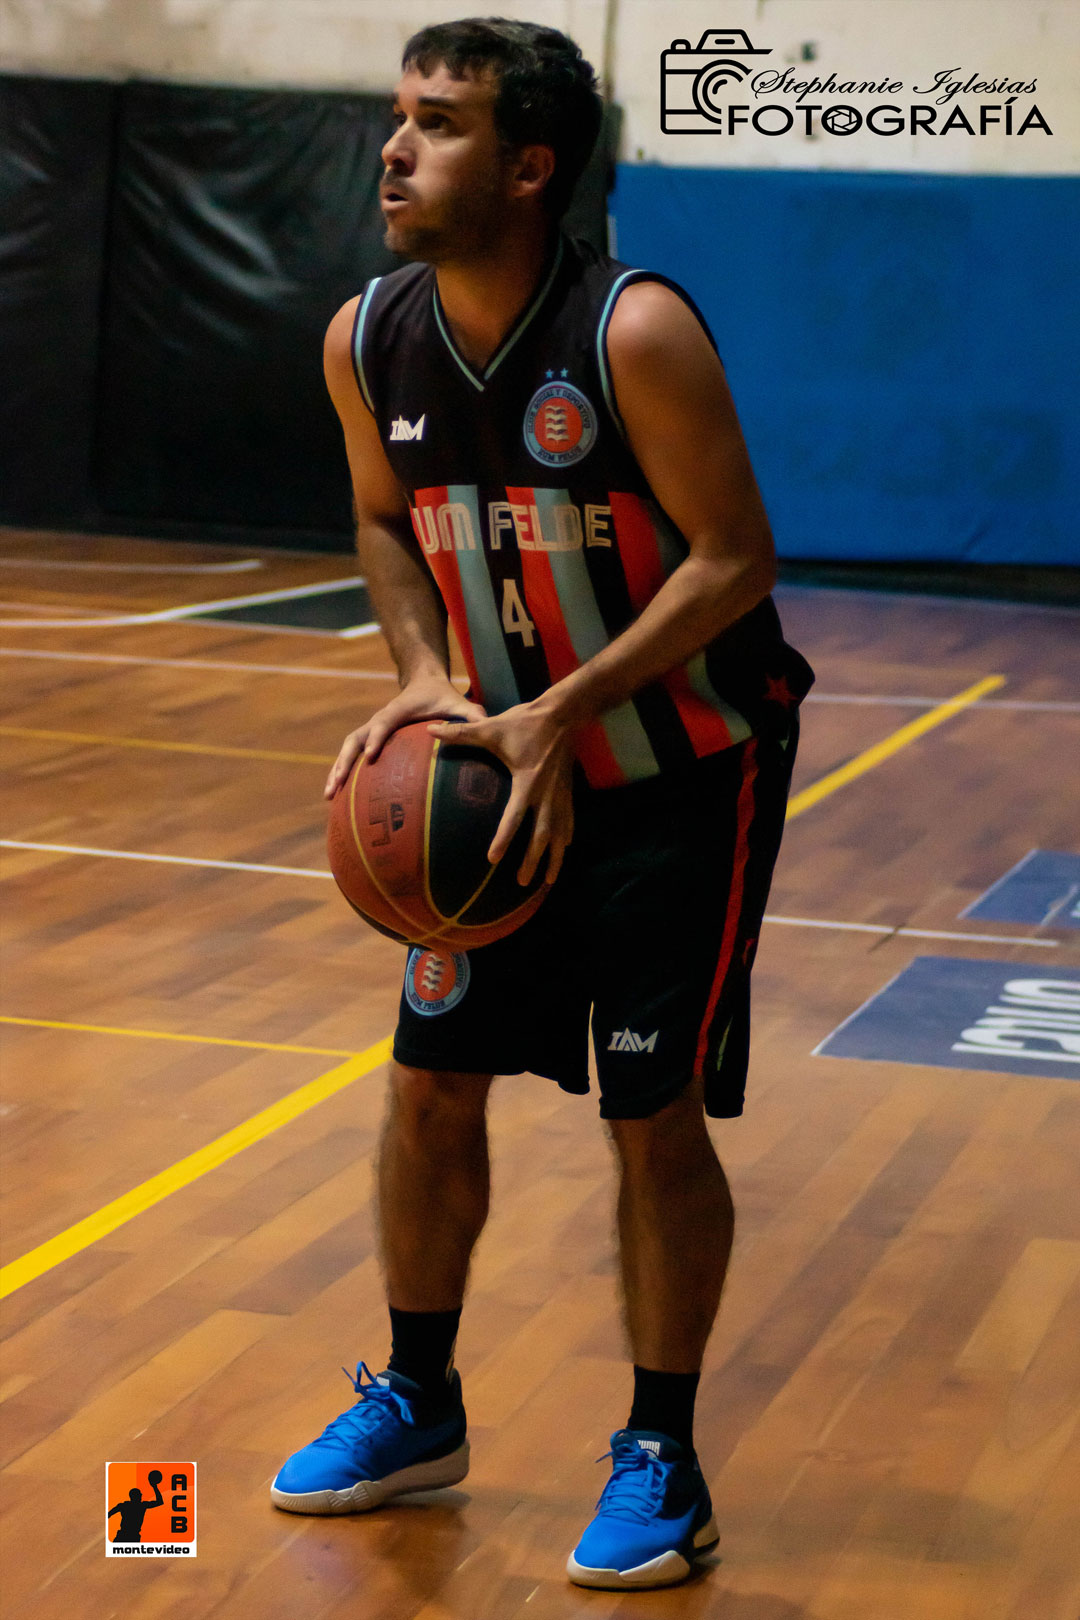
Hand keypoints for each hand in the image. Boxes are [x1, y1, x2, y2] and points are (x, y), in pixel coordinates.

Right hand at [324, 676, 484, 798]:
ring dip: (337, 770)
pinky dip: (344, 773)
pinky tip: (340, 797)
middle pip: (354, 739)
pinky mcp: (371, 739)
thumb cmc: (442, 696)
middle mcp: (379, 720)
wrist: (424, 682)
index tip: (370, 756)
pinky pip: (353, 755)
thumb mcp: (459, 703)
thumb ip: (470, 715)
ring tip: (328, 796)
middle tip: (336, 785)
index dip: (376, 738)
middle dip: (344, 762)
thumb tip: (484, 729)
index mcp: (397, 711)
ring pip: (348, 749)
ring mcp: (372, 729)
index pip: (383, 724)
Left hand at [428, 703, 573, 884]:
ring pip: (560, 834)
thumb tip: (430, 730)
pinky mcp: (568, 791)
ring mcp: (560, 794)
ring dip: (555, 858)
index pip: (514, 818)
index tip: (493, 860)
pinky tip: (564, 850)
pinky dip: (566, 838)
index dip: (504, 839)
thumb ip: (462, 732)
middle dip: (533, 860)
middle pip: (541, 836)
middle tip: (521, 882)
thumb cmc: (525, 722)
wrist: (563, 713)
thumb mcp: (492, 727)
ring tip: (548, 881)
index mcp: (527, 782)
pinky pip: (569, 821)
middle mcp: (546, 794)